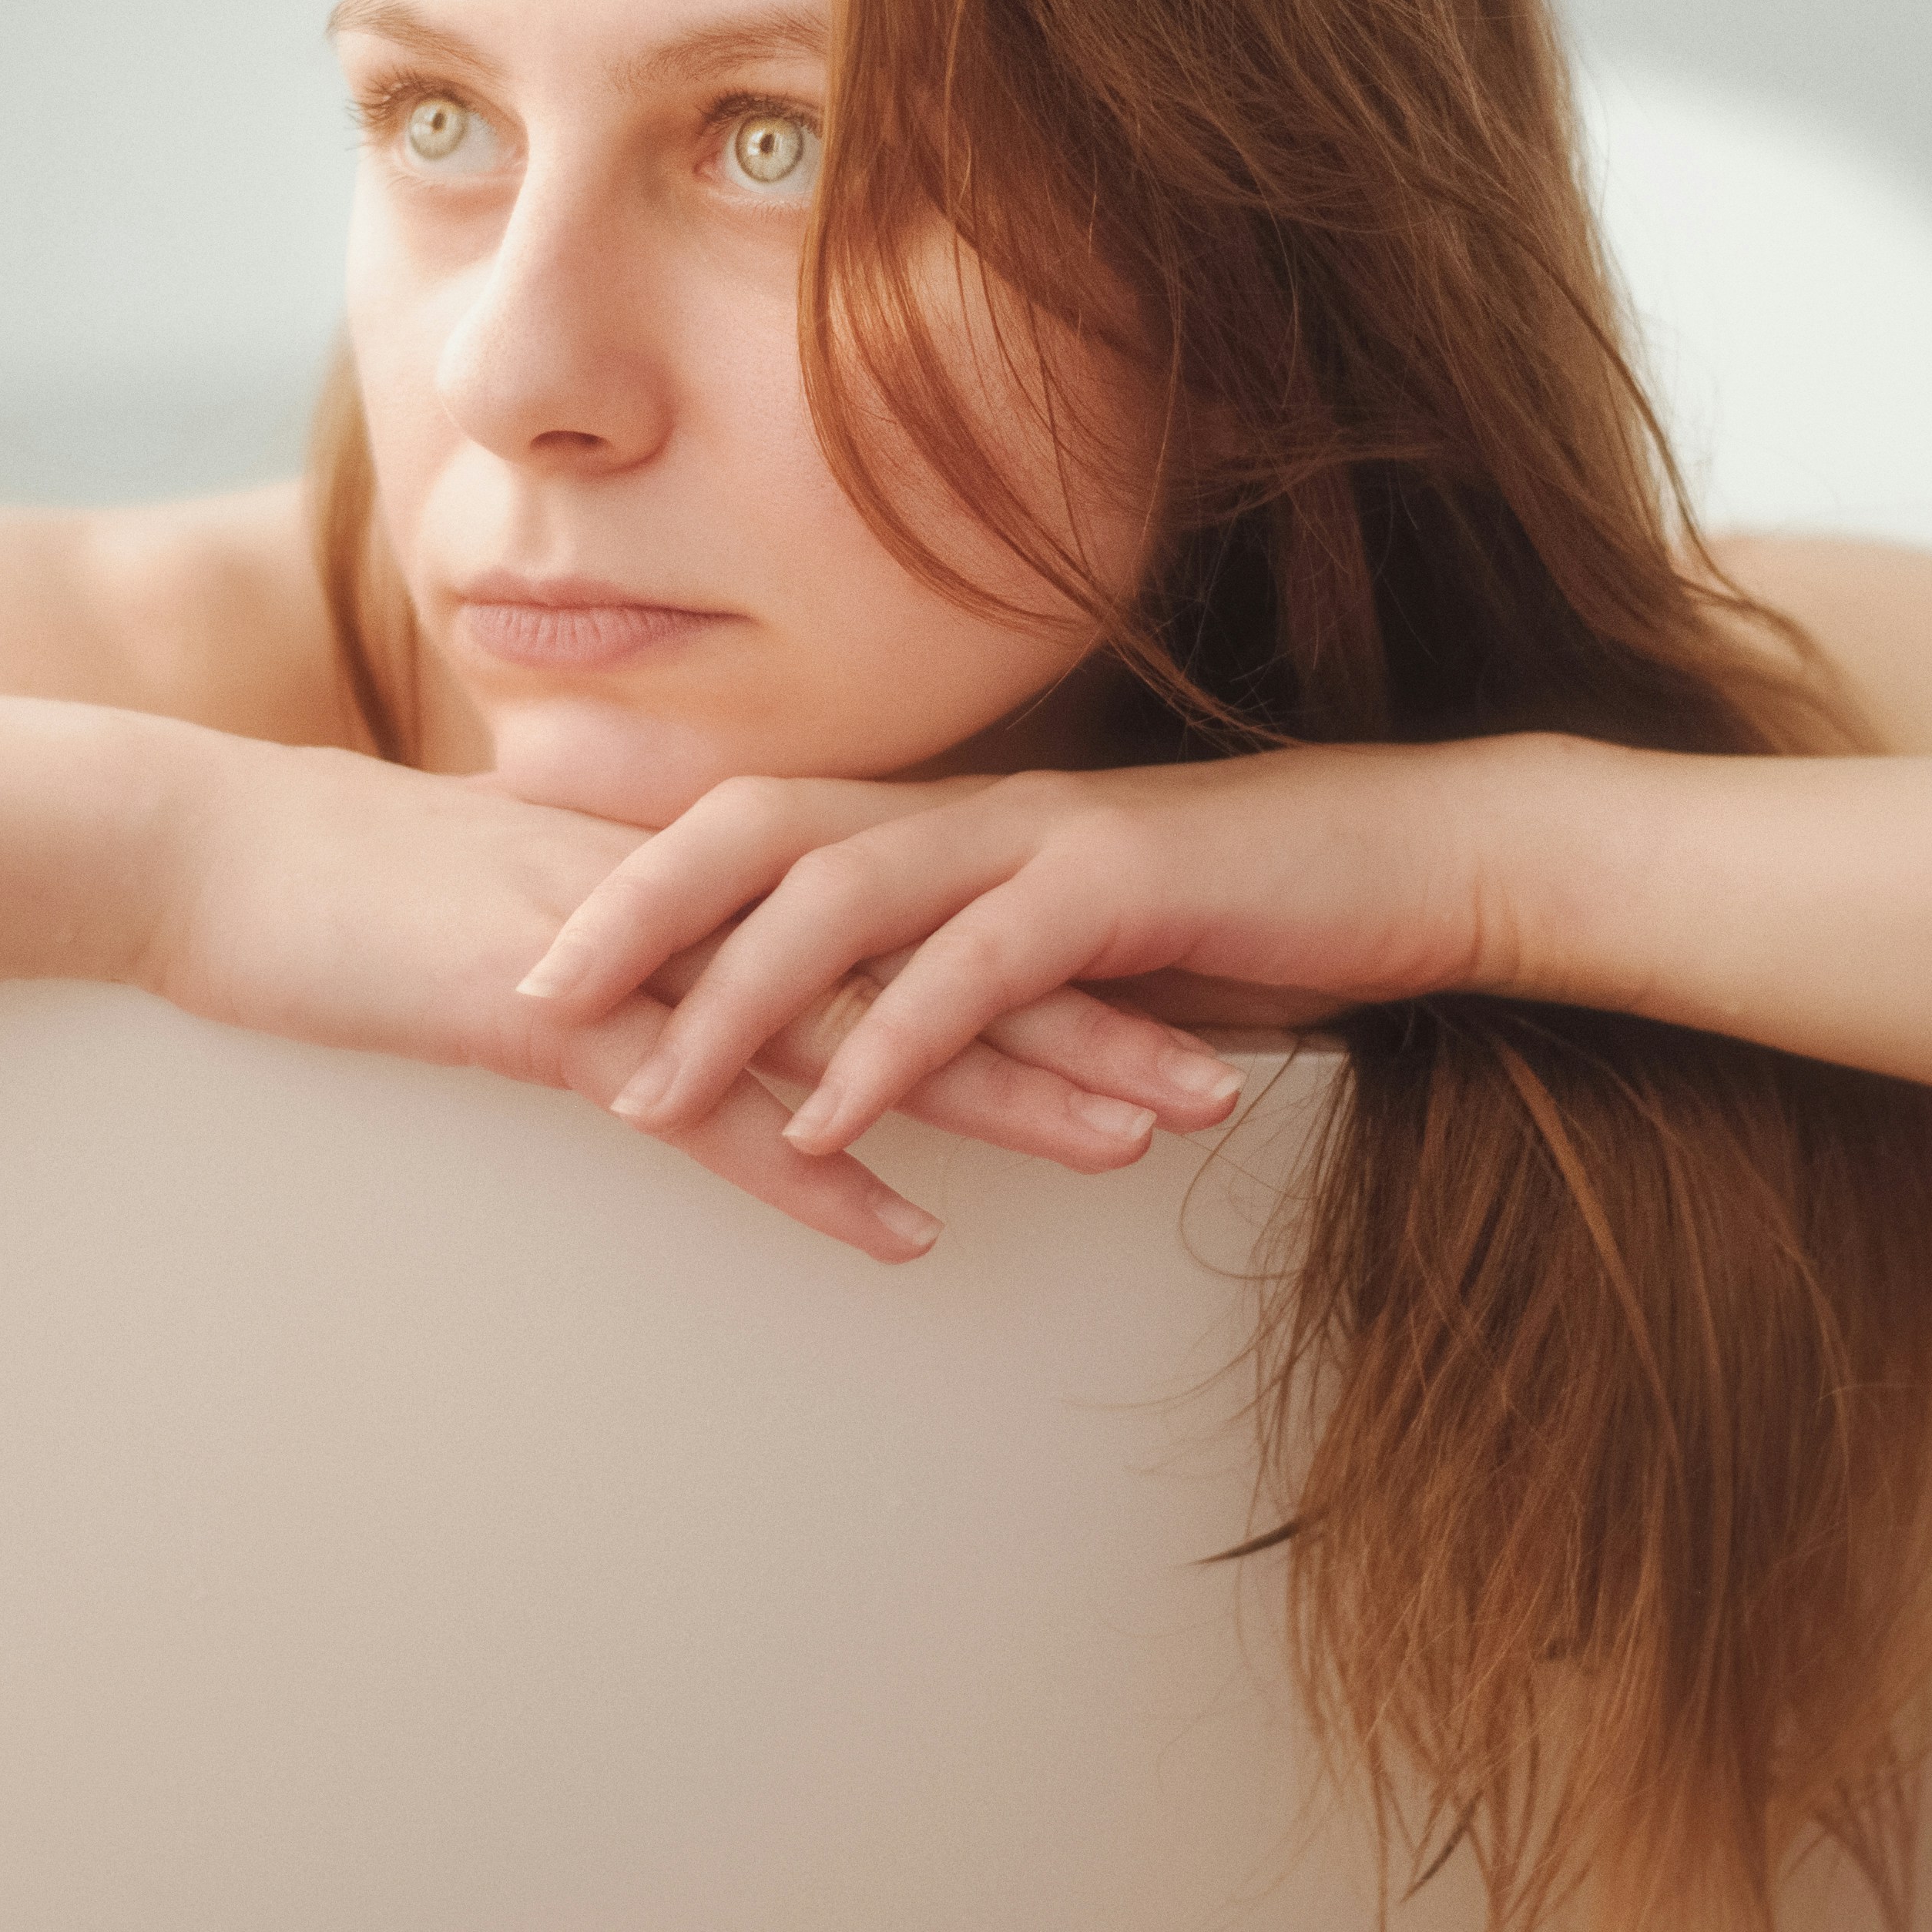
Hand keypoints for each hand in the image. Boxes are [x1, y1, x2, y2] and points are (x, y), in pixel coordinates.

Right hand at [138, 736, 1249, 1260]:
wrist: (207, 849)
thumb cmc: (354, 887)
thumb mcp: (535, 908)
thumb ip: (643, 941)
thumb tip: (721, 1000)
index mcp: (706, 874)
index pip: (912, 914)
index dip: (1043, 956)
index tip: (1169, 997)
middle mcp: (701, 900)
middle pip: (928, 961)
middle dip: (1084, 1020)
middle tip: (1226, 1077)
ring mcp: (639, 957)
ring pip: (854, 1025)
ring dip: (998, 1086)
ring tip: (1131, 1145)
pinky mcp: (555, 1021)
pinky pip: (704, 1108)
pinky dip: (805, 1165)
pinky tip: (902, 1226)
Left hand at [530, 745, 1534, 1162]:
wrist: (1413, 863)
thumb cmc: (1238, 913)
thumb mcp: (1065, 939)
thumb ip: (954, 960)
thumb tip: (848, 1020)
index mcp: (940, 816)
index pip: (748, 822)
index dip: (628, 871)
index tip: (517, 935)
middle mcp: (966, 808)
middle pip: (751, 831)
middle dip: (628, 915)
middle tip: (521, 1004)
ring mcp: (1039, 838)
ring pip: (843, 900)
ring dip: (732, 1003)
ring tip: (642, 1098)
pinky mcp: (1118, 890)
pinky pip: (975, 971)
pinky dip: (892, 1046)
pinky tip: (831, 1123)